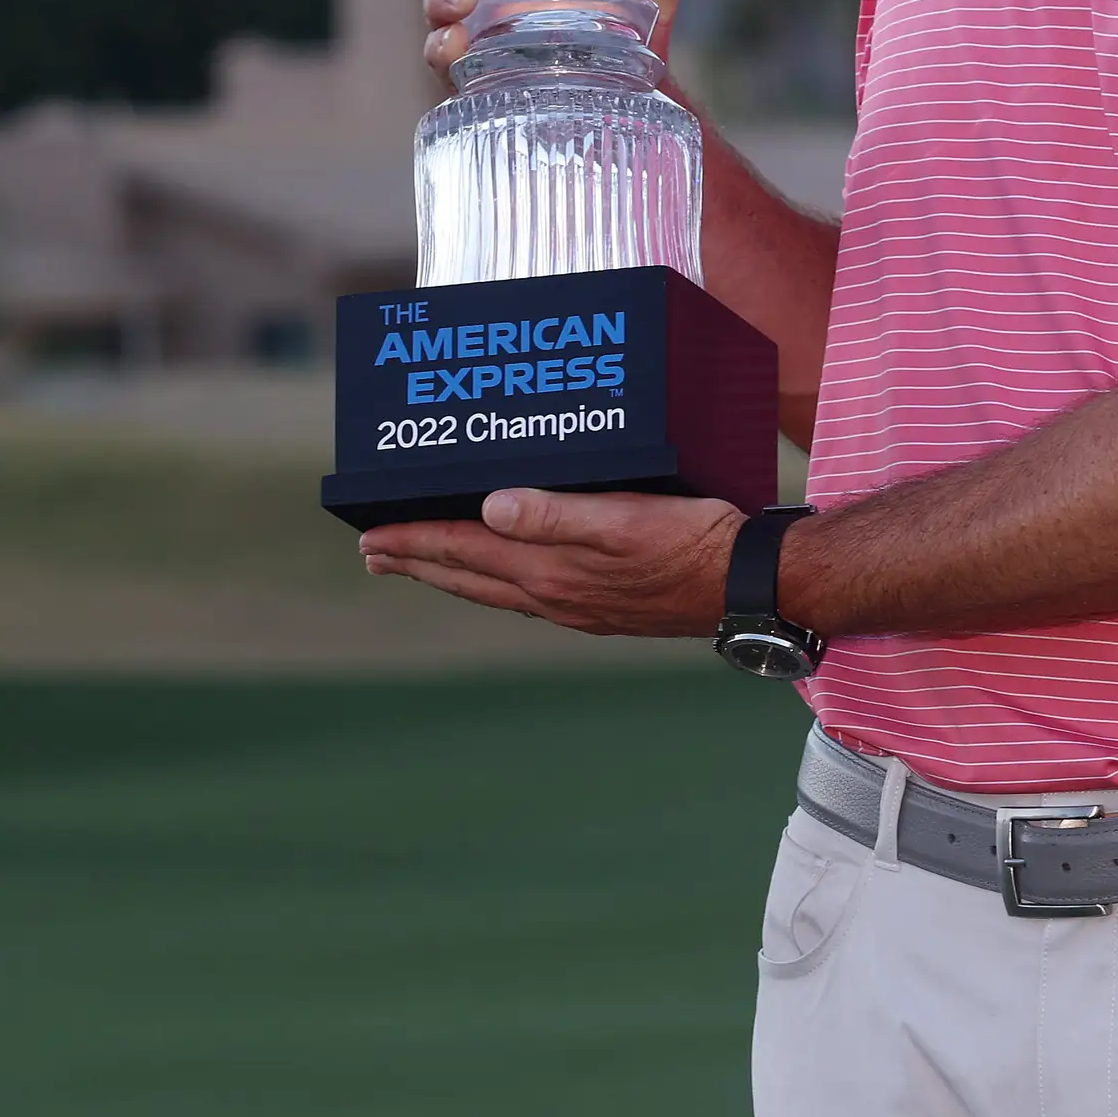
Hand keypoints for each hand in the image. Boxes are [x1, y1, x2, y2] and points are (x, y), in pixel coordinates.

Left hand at [357, 487, 742, 635]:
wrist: (747, 585)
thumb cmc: (693, 542)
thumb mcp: (623, 519)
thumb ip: (554, 515)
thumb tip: (489, 509)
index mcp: (551, 571)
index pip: (464, 551)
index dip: (414, 542)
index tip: (370, 538)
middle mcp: (555, 596)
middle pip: (468, 576)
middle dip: (418, 562)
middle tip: (375, 554)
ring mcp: (577, 607)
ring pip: (494, 589)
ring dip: (452, 573)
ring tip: (422, 563)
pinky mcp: (601, 608)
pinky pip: (526, 596)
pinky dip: (495, 582)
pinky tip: (503, 577)